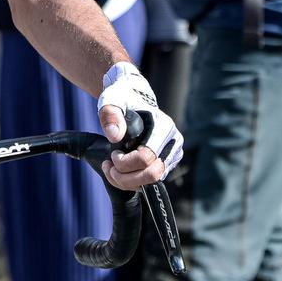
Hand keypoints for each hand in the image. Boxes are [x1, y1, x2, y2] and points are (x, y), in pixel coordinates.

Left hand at [96, 61, 183, 188]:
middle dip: (125, 177)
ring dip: (126, 181)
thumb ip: (111, 115)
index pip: (147, 157)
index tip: (112, 153)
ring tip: (110, 169)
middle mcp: (173, 143)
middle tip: (109, 167)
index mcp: (164, 128)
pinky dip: (131, 182)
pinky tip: (119, 171)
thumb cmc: (123, 99)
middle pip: (152, 174)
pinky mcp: (166, 164)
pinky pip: (150, 182)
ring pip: (151, 182)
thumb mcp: (112, 101)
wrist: (133, 98)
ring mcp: (171, 155)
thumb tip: (115, 136)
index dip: (125, 162)